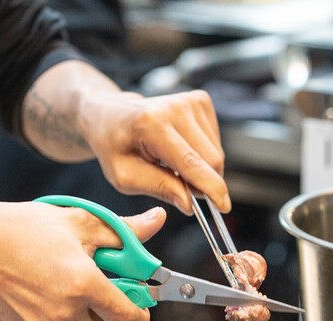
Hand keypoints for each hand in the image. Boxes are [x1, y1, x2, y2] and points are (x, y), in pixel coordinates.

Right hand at [0, 201, 166, 320]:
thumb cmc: (26, 228)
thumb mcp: (81, 222)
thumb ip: (125, 231)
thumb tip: (158, 221)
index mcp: (84, 285)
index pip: (129, 319)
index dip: (138, 314)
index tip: (137, 305)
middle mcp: (65, 312)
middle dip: (105, 316)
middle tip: (93, 289)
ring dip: (77, 315)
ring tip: (58, 282)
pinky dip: (51, 317)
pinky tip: (38, 291)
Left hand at [21, 61, 229, 214]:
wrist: (109, 115)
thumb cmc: (114, 147)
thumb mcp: (125, 177)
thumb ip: (159, 188)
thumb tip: (189, 203)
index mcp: (152, 124)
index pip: (191, 162)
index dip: (211, 188)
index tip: (223, 207)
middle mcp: (176, 107)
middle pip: (211, 159)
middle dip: (205, 183)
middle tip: (184, 192)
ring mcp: (191, 101)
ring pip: (216, 152)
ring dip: (202, 170)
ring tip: (173, 167)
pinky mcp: (200, 101)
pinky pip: (215, 141)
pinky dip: (203, 155)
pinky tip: (181, 151)